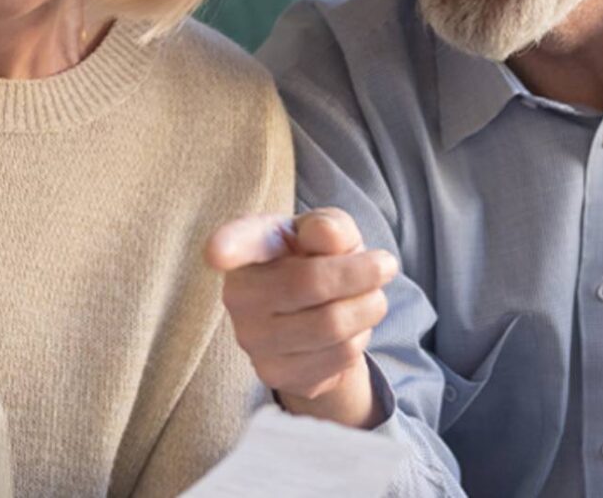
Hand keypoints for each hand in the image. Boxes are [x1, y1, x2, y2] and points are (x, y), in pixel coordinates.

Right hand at [204, 208, 398, 428]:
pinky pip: (338, 357)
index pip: (237, 243)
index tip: (217, 251)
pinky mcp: (275, 375)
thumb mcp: (329, 233)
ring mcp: (251, 340)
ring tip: (369, 299)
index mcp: (248, 247)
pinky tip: (348, 330)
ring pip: (332, 325)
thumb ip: (330, 226)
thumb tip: (326, 234)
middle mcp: (239, 295)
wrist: (317, 315)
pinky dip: (360, 338)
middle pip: (311, 282)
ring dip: (369, 308)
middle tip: (385, 265)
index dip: (228, 246)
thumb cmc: (318, 259)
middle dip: (363, 274)